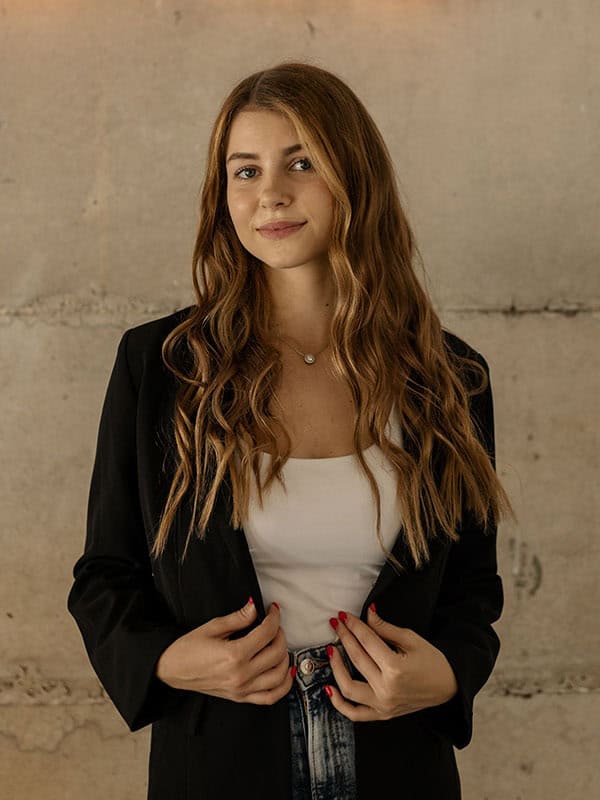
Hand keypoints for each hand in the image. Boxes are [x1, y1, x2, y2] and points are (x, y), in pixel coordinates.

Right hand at [155, 598, 292, 704]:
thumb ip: (238, 618)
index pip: (266, 633)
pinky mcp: (240, 698)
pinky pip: (270, 697)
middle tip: (274, 625)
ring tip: (278, 644)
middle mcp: (241, 675)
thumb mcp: (213, 627)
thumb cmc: (188, 648)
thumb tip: (256, 607)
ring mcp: (242, 689)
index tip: (273, 610)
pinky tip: (285, 671)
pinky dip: (283, 686)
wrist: (172, 669)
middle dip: (280, 634)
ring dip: (284, 657)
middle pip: (276, 652)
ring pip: (279, 676)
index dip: (274, 617)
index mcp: (234, 655)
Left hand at [325, 606, 458, 721]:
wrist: (447, 686)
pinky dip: (339, 704)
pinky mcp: (382, 714)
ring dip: (335, 667)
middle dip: (344, 638)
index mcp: (395, 668)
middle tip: (336, 624)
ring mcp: (383, 705)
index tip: (342, 616)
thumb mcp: (411, 639)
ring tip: (331, 651)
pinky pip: (355, 714)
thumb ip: (385, 628)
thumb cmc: (431, 660)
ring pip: (348, 688)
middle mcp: (387, 689)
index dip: (353, 626)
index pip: (366, 642)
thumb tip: (367, 615)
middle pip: (356, 659)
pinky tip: (329, 688)